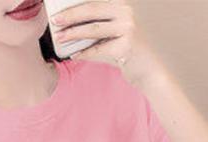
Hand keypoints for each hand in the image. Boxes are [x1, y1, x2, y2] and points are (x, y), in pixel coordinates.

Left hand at [50, 0, 164, 86]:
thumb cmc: (129, 51)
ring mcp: (128, 27)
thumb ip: (99, 25)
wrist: (151, 69)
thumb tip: (72, 26)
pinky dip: (86, 53)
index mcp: (123, 4)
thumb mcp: (116, 33)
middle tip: (56, 21)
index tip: (59, 10)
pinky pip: (99, 49)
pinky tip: (75, 55)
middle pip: (92, 11)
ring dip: (74, 34)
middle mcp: (127, 12)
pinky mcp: (126, 45)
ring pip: (93, 29)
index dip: (75, 6)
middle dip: (71, 16)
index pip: (94, 2)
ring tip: (61, 37)